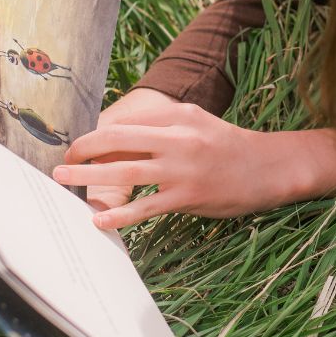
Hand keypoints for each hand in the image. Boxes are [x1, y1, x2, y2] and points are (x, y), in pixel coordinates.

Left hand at [54, 95, 335, 228]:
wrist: (271, 168)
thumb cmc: (231, 147)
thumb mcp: (199, 122)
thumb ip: (164, 125)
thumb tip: (121, 134)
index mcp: (179, 116)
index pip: (126, 120)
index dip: (97, 132)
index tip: (81, 145)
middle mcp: (177, 138)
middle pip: (115, 139)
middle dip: (83, 149)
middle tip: (64, 160)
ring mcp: (182, 168)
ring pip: (123, 171)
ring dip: (87, 177)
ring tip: (65, 182)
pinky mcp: (188, 196)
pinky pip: (145, 207)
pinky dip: (119, 215)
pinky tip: (100, 220)